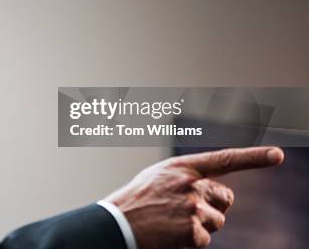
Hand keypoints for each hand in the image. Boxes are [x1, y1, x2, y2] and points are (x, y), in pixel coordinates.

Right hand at [105, 147, 284, 248]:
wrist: (117, 223)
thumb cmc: (136, 201)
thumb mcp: (159, 177)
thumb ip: (186, 177)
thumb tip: (211, 191)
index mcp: (182, 167)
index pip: (224, 159)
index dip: (254, 156)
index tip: (278, 155)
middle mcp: (190, 183)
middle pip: (225, 198)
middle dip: (213, 208)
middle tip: (184, 213)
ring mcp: (192, 205)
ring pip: (218, 221)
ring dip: (200, 227)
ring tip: (171, 224)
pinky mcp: (192, 229)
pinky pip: (205, 239)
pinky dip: (191, 242)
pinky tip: (171, 235)